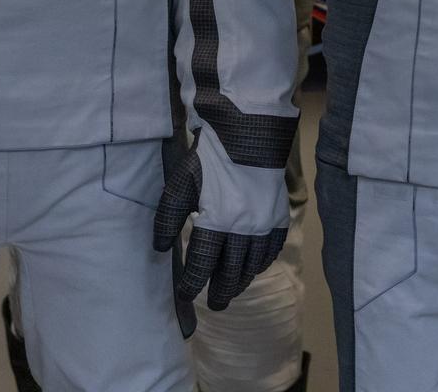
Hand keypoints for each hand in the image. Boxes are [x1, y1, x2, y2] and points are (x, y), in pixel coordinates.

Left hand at [153, 148, 288, 322]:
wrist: (250, 133)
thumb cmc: (210, 158)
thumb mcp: (181, 184)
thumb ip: (167, 218)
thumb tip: (159, 249)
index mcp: (218, 222)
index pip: (203, 264)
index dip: (193, 283)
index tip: (186, 295)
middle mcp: (244, 230)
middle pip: (231, 272)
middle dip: (221, 291)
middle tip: (215, 305)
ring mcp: (264, 225)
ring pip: (253, 265)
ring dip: (241, 281)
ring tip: (232, 290)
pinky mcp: (278, 217)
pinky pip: (271, 250)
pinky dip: (261, 263)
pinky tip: (253, 266)